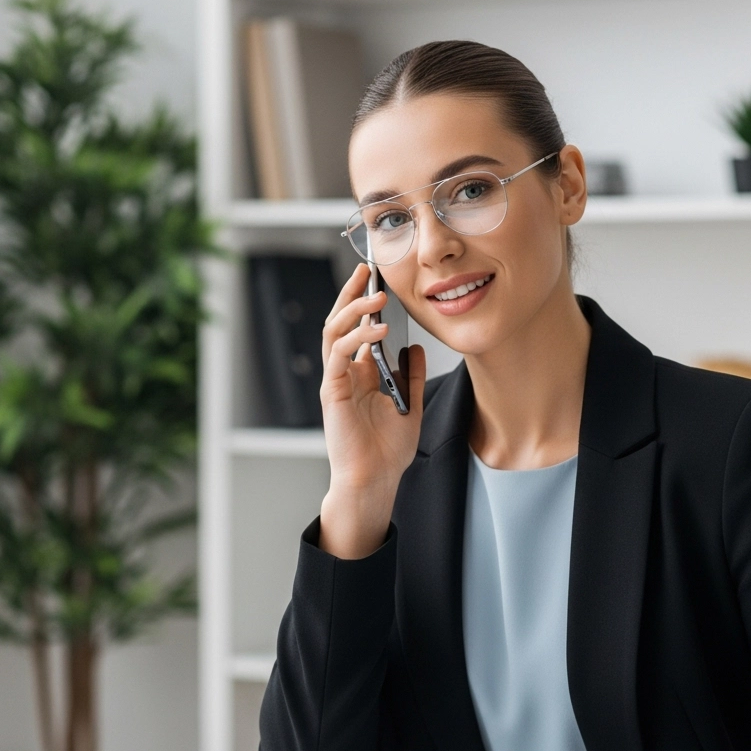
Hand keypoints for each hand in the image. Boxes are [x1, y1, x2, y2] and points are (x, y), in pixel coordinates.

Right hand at [318, 263, 425, 558]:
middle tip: (366, 271)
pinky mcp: (333, 391)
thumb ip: (413, 377)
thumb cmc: (388, 451)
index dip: (365, 303)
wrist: (375, 479)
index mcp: (361, 374)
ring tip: (378, 297)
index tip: (380, 280)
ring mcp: (336, 380)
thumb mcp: (411, 406)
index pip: (359, 328)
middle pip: (341, 322)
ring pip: (335, 332)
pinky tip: (377, 329)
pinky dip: (355, 338)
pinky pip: (338, 356)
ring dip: (354, 310)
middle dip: (351, 294)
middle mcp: (345, 373)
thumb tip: (417, 349)